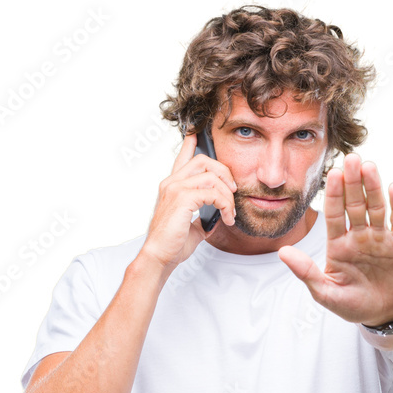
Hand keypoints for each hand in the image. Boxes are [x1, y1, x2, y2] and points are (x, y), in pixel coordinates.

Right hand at [142, 132, 236, 276]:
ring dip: (228, 195)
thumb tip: (218, 216)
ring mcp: (175, 189)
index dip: (190, 145)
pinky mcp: (182, 199)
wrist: (160, 257)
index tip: (195, 134)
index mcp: (172, 187)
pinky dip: (225, 204)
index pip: (182, 159)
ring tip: (231, 212)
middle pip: (203, 160)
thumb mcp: (192, 226)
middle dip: (224, 172)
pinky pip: (213, 193)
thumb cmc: (172, 244)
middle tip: (233, 191)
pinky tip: (227, 217)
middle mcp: (171, 183)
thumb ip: (203, 216)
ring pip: (212, 176)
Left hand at [277, 153, 392, 325]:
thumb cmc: (352, 305)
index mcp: (338, 244)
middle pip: (355, 204)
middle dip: (353, 182)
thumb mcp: (326, 293)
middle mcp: (358, 236)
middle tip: (351, 158)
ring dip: (373, 187)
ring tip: (369, 166)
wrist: (383, 316)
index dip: (334, 195)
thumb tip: (282, 252)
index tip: (333, 174)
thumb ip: (306, 272)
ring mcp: (380, 238)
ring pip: (376, 207)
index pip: (334, 214)